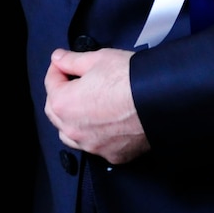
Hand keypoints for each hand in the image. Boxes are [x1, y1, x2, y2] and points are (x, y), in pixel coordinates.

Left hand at [44, 48, 148, 163]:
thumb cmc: (129, 78)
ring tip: (85, 106)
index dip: (57, 69)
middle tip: (72, 82)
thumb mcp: (98, 59)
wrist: (162, 99)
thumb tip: (57, 58)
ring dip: (73, 120)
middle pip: (56, 112)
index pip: (51, 84)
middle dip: (60, 95)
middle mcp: (73, 130)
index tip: (63, 63)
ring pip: (72, 134)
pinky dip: (95, 136)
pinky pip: (96, 146)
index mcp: (63, 104)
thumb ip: (72, 60)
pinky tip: (104, 125)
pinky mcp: (113, 155)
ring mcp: (93, 145)